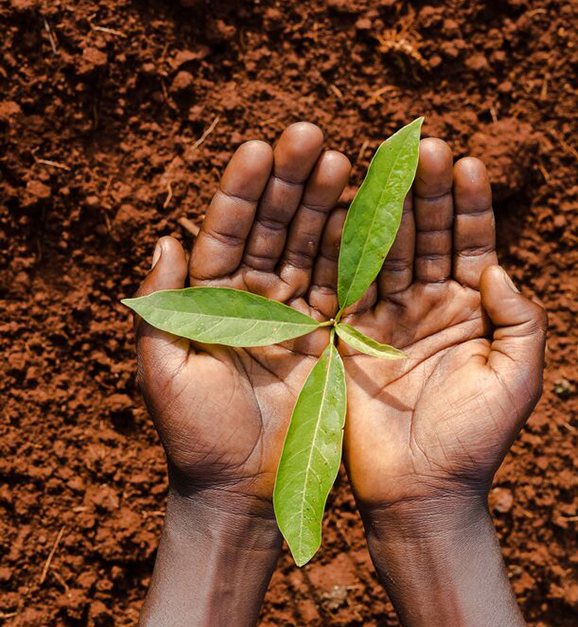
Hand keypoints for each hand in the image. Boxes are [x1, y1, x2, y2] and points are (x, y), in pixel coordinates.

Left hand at [132, 123, 350, 626]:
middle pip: (271, 228)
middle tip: (312, 136)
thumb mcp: (167, 374)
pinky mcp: (329, 336)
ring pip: (309, 248)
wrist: (244, 491)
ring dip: (324, 206)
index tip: (262, 148)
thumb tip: (165, 238)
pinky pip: (342, 284)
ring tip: (342, 162)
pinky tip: (366, 212)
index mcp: (211, 301)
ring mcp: (294, 314)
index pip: (225, 232)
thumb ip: (162, 307)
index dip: (242, 191)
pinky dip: (352, 250)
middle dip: (290, 183)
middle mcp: (253, 300)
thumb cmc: (200, 438)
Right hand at [319, 139, 545, 626]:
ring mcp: (385, 318)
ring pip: (388, 252)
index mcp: (471, 313)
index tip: (466, 162)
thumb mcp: (518, 378)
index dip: (471, 205)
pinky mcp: (348, 335)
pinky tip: (346, 207)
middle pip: (429, 238)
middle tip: (424, 146)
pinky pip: (348, 284)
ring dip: (388, 208)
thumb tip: (500, 265)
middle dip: (427, 193)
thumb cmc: (474, 440)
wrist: (419, 491)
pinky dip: (347, 248)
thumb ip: (522, 320)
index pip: (473, 245)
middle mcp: (428, 307)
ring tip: (386, 161)